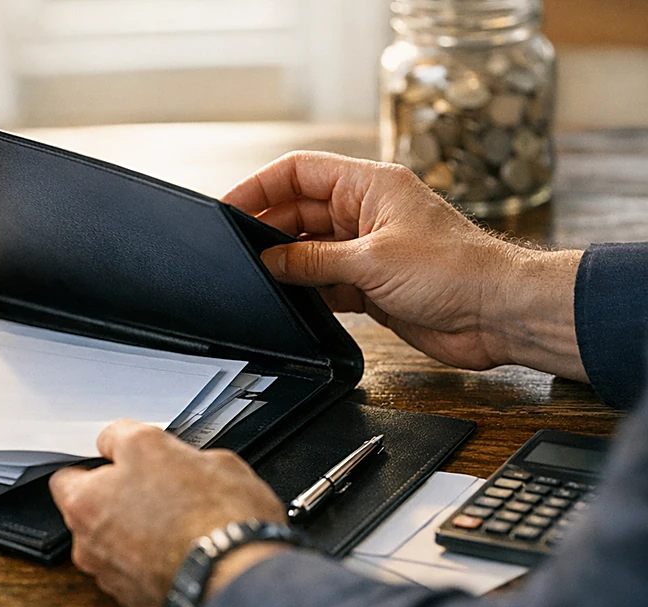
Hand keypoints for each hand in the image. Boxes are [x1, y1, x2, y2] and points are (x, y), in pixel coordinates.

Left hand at [49, 421, 289, 606]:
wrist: (239, 575)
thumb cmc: (211, 513)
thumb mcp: (164, 443)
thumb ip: (137, 444)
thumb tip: (135, 445)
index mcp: (85, 500)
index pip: (69, 474)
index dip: (102, 463)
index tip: (126, 457)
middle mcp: (89, 540)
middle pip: (94, 509)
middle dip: (123, 496)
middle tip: (162, 484)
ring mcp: (112, 574)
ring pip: (117, 541)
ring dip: (138, 529)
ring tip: (182, 517)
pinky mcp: (136, 600)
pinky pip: (139, 569)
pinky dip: (154, 558)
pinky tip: (186, 545)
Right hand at [221, 151, 584, 379]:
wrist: (499, 314)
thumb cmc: (457, 270)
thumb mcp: (370, 261)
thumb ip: (312, 259)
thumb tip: (270, 260)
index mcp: (369, 185)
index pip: (299, 172)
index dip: (260, 186)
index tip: (228, 206)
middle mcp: (366, 212)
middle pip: (299, 211)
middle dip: (268, 230)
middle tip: (238, 253)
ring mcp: (367, 249)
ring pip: (309, 249)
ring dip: (287, 264)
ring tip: (260, 278)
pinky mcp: (371, 284)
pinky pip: (324, 282)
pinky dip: (306, 291)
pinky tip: (290, 300)